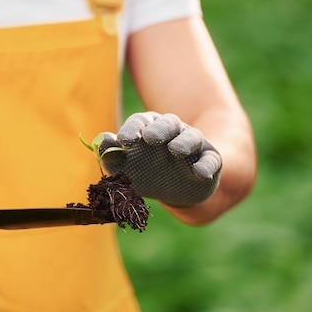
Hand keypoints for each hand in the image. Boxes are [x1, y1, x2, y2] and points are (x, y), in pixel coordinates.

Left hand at [99, 112, 221, 206]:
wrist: (177, 190)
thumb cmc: (145, 171)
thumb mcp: (124, 167)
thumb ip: (110, 156)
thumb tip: (100, 142)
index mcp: (149, 129)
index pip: (141, 121)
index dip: (132, 129)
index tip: (124, 141)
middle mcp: (172, 132)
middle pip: (168, 123)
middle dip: (159, 129)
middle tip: (150, 138)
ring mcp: (193, 145)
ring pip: (191, 137)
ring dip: (184, 142)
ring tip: (175, 150)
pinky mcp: (209, 160)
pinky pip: (211, 160)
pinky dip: (206, 165)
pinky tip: (199, 173)